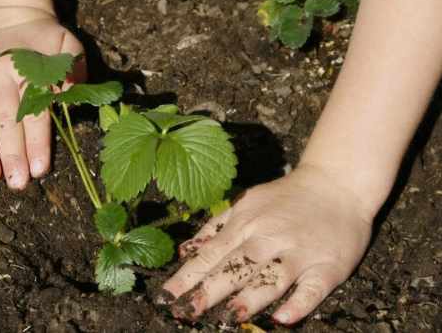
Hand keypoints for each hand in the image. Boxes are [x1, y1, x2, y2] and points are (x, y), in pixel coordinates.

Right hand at [0, 12, 84, 188]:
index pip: (34, 113)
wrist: (12, 21)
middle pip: (5, 120)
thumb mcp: (67, 48)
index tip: (39, 170)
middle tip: (16, 183)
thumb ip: (73, 70)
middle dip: (11, 154)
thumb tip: (70, 95)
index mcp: (27, 69)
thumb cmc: (44, 45)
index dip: (37, 143)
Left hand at [160, 164, 372, 324]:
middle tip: (188, 312)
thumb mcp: (245, 203)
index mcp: (246, 224)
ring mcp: (299, 252)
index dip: (186, 277)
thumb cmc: (285, 198)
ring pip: (272, 277)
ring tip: (231, 315)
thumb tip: (185, 252)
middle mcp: (269, 237)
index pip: (210, 254)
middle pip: (236, 266)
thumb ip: (215, 227)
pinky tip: (284, 318)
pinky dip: (299, 302)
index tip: (166, 297)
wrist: (336, 183)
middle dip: (210, 291)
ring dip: (252, 297)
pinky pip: (313, 288)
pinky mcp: (328, 266)